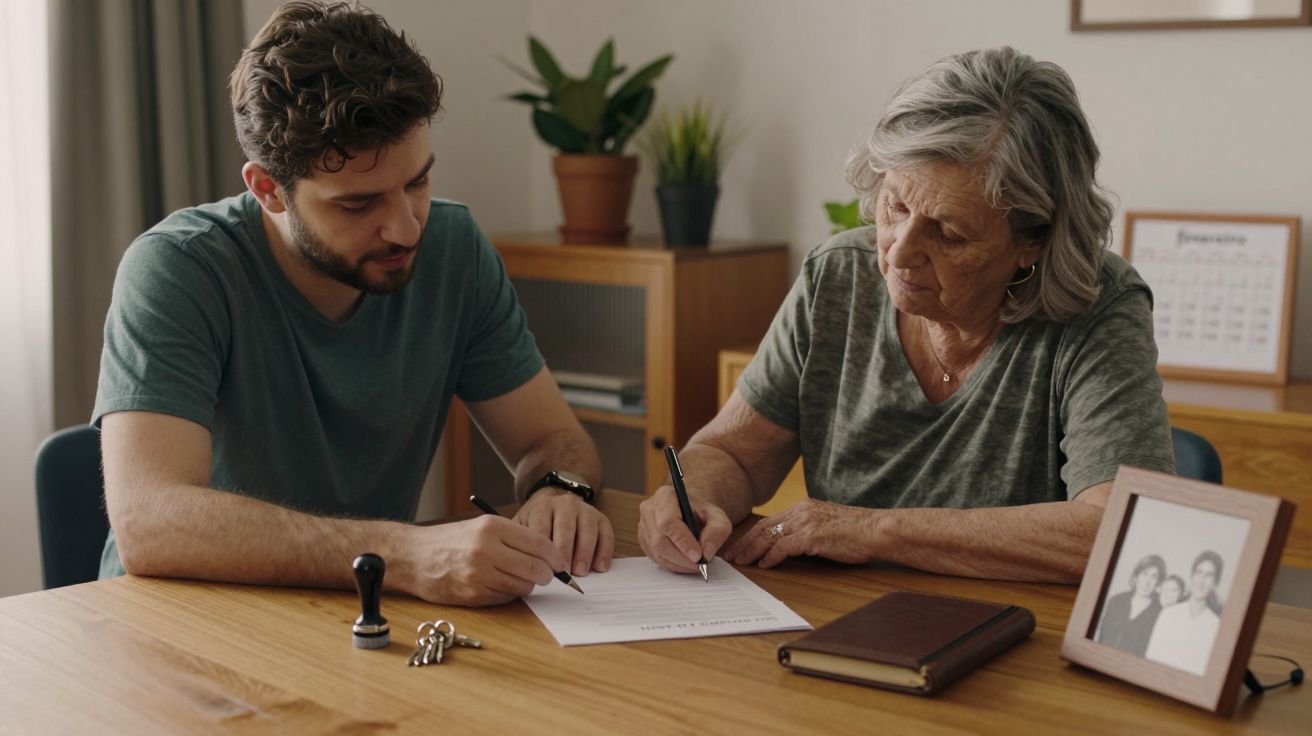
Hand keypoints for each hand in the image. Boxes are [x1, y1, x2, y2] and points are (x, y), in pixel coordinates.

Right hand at [405, 515, 567, 605]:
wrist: (413, 557)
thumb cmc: (450, 540)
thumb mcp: (481, 527)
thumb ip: (513, 538)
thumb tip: (548, 555)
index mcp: (492, 527)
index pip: (539, 544)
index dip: (555, 557)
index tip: (560, 563)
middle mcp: (486, 549)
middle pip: (536, 568)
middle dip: (547, 575)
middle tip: (547, 576)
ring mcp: (478, 574)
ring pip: (523, 586)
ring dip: (528, 585)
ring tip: (520, 578)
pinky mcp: (472, 594)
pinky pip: (506, 598)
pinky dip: (510, 594)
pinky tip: (501, 585)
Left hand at [513, 488, 613, 576]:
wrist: (556, 504)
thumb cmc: (537, 523)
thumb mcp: (523, 527)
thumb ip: (521, 542)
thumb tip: (520, 566)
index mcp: (542, 507)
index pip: (542, 528)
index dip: (543, 550)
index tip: (544, 569)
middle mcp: (565, 505)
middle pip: (566, 527)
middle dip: (565, 550)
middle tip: (565, 572)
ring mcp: (585, 510)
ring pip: (587, 530)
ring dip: (585, 552)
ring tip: (580, 572)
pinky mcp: (601, 518)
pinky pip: (606, 534)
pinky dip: (604, 552)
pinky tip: (600, 567)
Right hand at [637, 485, 731, 573]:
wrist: (691, 512)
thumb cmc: (702, 513)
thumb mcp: (717, 517)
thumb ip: (717, 531)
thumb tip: (706, 552)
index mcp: (665, 496)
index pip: (668, 521)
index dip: (682, 541)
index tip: (698, 555)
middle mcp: (649, 510)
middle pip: (659, 540)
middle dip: (682, 557)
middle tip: (700, 565)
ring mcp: (644, 527)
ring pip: (657, 553)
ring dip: (679, 564)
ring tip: (697, 565)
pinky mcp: (644, 542)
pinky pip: (656, 559)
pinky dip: (674, 566)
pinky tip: (686, 563)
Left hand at [723, 499, 877, 568]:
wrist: (877, 530)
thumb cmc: (858, 532)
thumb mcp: (827, 526)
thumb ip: (808, 531)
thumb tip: (792, 547)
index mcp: (804, 507)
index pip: (770, 521)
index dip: (752, 535)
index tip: (741, 546)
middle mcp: (801, 511)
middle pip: (763, 527)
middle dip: (744, 542)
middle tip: (731, 556)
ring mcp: (806, 522)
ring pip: (769, 536)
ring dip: (752, 551)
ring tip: (742, 563)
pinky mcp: (812, 535)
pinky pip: (783, 547)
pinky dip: (771, 557)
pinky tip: (765, 566)